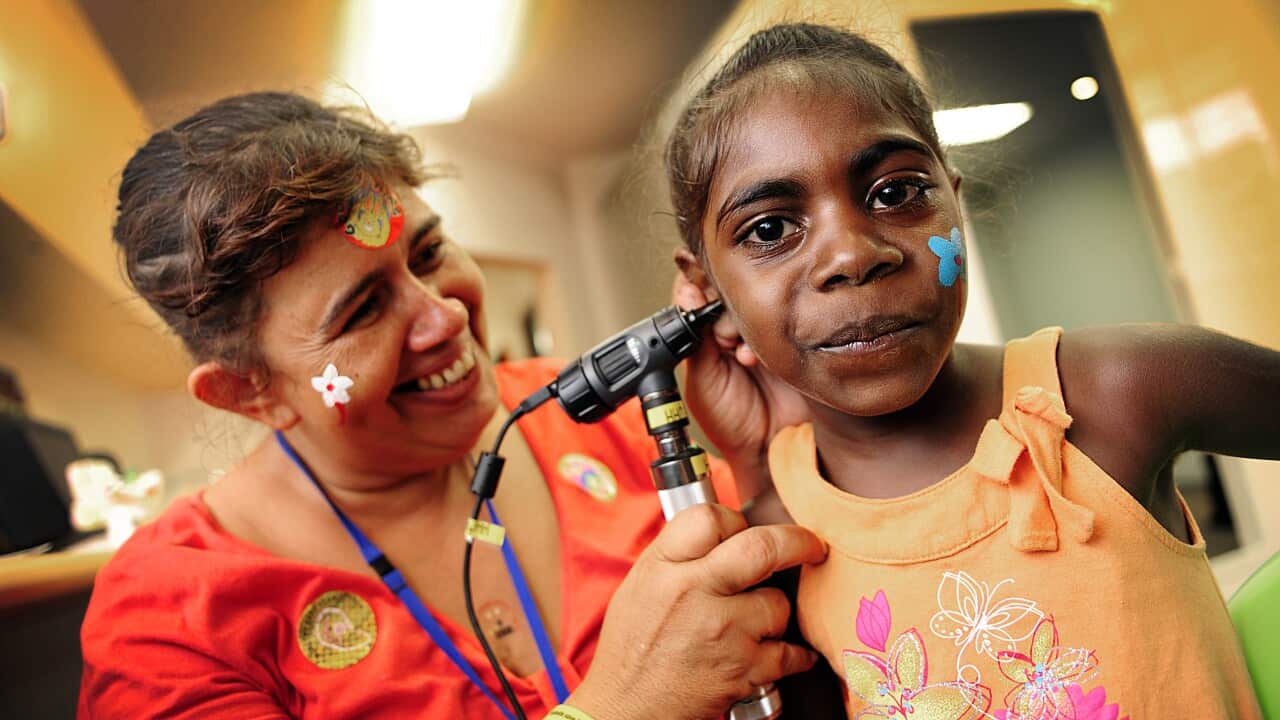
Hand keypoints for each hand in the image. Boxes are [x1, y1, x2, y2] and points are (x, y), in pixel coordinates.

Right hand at [568, 504, 826, 719]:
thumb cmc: (632, 651)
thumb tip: (724, 532)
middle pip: (760, 547)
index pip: (710, 518)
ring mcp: (720, 631)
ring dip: (775, 615)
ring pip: (778, 604)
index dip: (734, 520)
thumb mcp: (640, 587)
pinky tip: (779, 655)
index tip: (743, 530)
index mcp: (662, 567)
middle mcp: (692, 592)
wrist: (627, 710)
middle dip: (796, 542)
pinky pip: (790, 652)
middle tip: (812, 546)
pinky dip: (793, 657)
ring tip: (755, 627)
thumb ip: (679, 556)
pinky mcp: (742, 670)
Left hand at [673, 274, 810, 500]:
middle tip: (722, 339)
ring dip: (742, 325)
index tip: (700, 299)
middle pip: (730, 292)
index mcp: (709, 335)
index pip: (701, 292)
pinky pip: (781, 320)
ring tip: (739, 355)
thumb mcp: (702, 380)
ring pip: (754, 303)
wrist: (767, 449)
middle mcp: (736, 329)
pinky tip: (755, 359)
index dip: (700, 292)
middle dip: (722, 310)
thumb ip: (694, 339)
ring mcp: (765, 333)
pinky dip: (765, 335)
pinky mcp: (790, 340)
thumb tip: (687, 293)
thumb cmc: (730, 421)